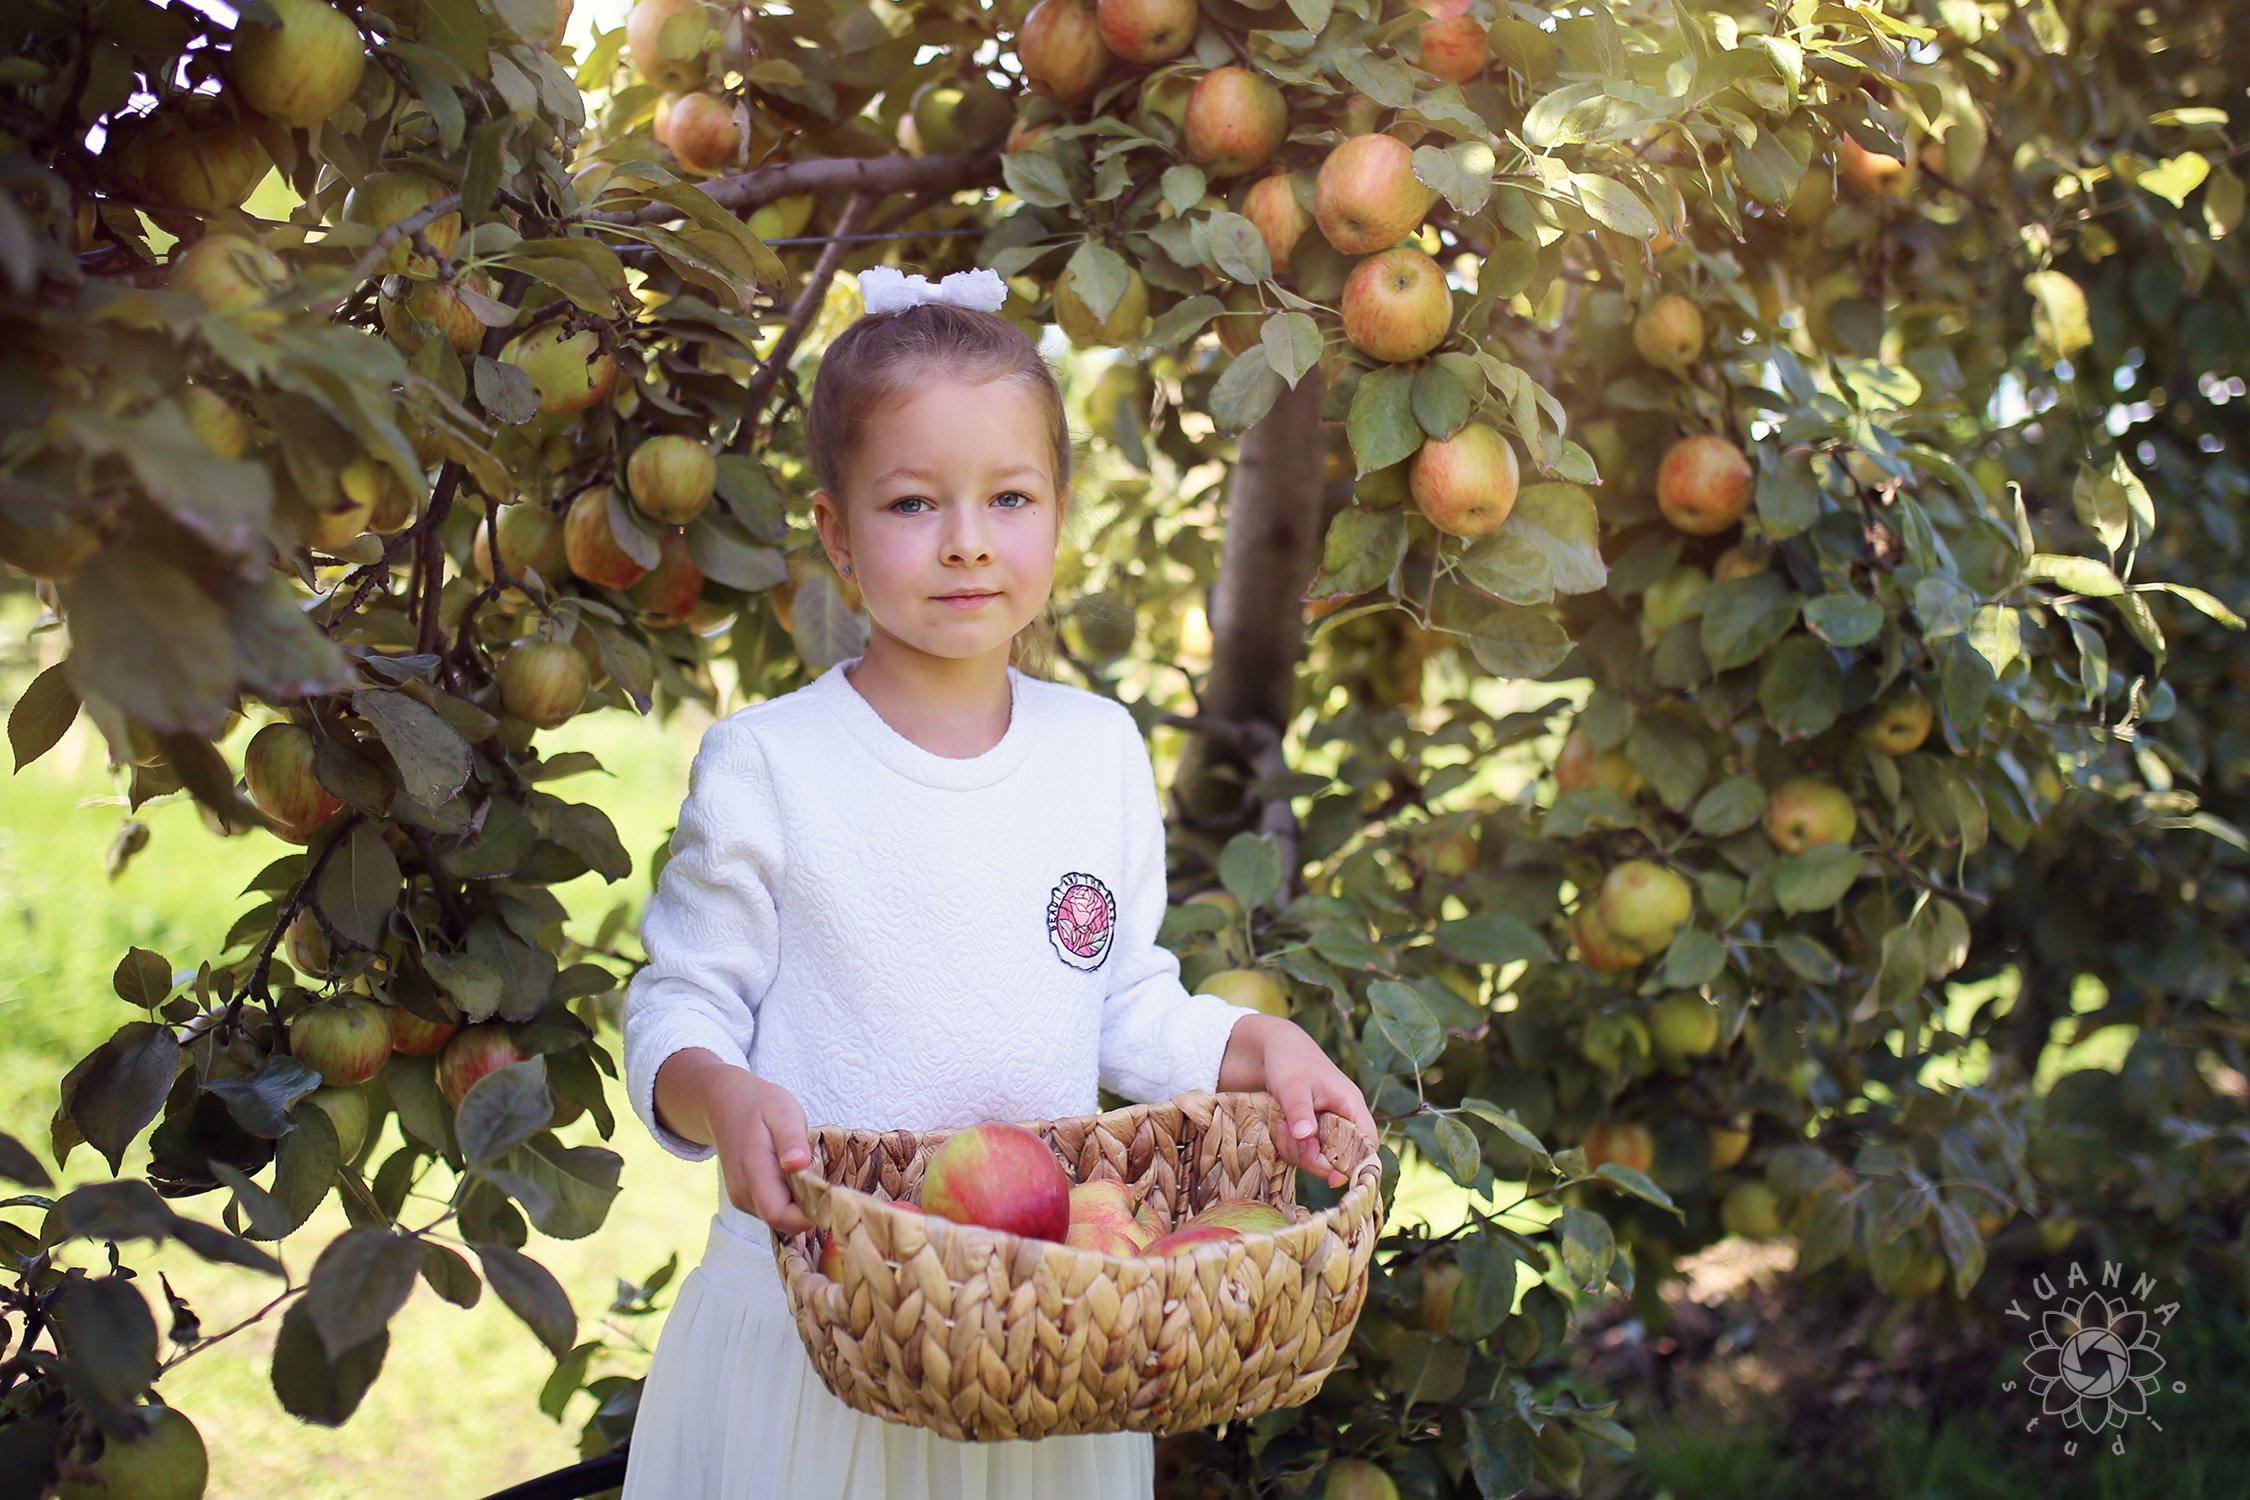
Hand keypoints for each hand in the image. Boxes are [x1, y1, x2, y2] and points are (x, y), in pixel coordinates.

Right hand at [708, 1071, 815, 1235]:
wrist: (726, 1105)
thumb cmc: (759, 1105)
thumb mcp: (783, 1112)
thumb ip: (791, 1139)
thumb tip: (798, 1164)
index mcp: (753, 1170)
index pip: (779, 1214)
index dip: (808, 1215)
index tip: (831, 1196)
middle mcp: (742, 1192)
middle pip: (782, 1221)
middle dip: (809, 1210)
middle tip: (826, 1182)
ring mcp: (741, 1198)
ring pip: (779, 1218)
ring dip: (800, 1205)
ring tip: (808, 1173)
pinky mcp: (744, 1199)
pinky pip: (773, 1210)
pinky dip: (790, 1200)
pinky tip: (795, 1177)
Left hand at [1221, 1014, 1380, 1189]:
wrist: (1274, 1049)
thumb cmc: (1289, 1062)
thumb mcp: (1292, 1086)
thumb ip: (1300, 1112)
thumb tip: (1307, 1137)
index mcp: (1350, 1105)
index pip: (1367, 1144)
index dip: (1356, 1165)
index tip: (1332, 1179)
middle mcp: (1344, 1118)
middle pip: (1341, 1157)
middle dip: (1314, 1158)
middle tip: (1293, 1139)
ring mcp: (1328, 1126)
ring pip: (1320, 1157)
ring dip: (1298, 1150)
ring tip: (1283, 1125)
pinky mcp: (1314, 1130)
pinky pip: (1306, 1151)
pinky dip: (1292, 1145)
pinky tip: (1281, 1126)